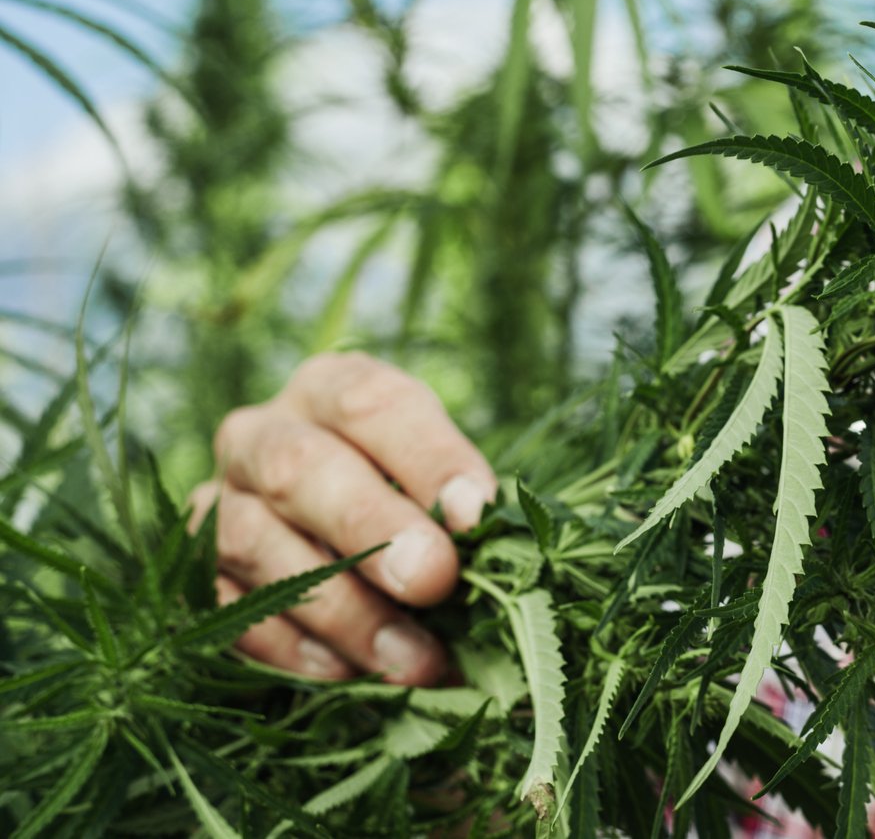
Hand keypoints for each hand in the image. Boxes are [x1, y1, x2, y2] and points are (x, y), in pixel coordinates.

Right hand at [187, 352, 496, 685]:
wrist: (331, 541)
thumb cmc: (408, 499)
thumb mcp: (436, 480)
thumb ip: (460, 507)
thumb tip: (494, 549)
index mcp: (329, 390)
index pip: (370, 403)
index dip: (427, 457)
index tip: (475, 514)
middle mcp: (261, 436)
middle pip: (299, 468)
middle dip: (372, 527)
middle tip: (433, 580)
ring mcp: (217, 504)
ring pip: (255, 544)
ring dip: (341, 608)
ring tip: (411, 658)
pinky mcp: (193, 577)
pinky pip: (228, 611)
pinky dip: (291, 647)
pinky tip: (348, 672)